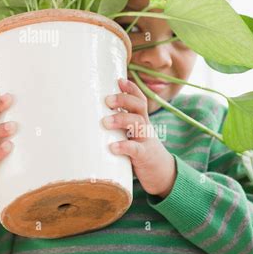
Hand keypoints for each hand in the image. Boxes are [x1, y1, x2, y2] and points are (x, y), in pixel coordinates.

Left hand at [102, 78, 175, 197]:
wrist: (162, 174)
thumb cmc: (139, 150)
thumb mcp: (132, 134)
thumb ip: (118, 124)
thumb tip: (90, 114)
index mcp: (141, 120)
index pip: (139, 99)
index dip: (131, 88)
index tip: (119, 80)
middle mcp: (145, 127)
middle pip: (139, 107)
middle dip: (123, 100)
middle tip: (107, 101)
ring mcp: (146, 140)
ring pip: (137, 124)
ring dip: (121, 120)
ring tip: (104, 122)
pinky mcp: (144, 156)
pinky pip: (136, 149)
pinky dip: (124, 146)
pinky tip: (112, 147)